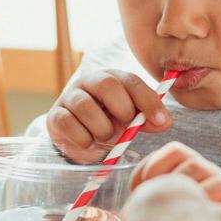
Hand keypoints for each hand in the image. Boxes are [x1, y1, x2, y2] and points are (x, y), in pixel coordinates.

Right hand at [47, 69, 171, 162]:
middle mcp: (90, 82)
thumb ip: (146, 119)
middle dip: (122, 109)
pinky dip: (83, 137)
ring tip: (107, 137)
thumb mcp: (130, 121)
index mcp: (113, 78)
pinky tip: (89, 142)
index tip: (161, 121)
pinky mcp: (56, 115)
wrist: (81, 140)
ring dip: (102, 127)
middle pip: (107, 84)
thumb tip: (164, 122)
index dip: (148, 101)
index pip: (132, 81)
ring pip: (85, 105)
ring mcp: (70, 96)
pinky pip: (67, 123)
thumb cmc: (109, 124)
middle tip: (126, 126)